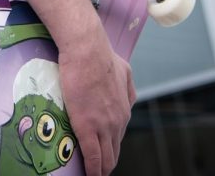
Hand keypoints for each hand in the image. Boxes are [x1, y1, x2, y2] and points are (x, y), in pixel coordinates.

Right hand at [58, 36, 135, 175]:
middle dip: (107, 163)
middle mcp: (117, 121)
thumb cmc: (101, 55)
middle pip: (113, 151)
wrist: (87, 50)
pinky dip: (92, 169)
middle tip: (99, 170)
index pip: (118, 137)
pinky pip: (92, 156)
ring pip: (105, 157)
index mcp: (124, 109)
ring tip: (95, 175)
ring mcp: (103, 126)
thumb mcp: (124, 71)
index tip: (104, 153)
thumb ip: (127, 88)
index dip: (110, 148)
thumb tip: (128, 98)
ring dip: (100, 168)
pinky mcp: (87, 127)